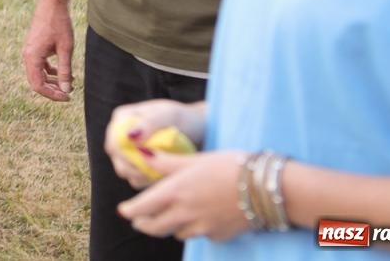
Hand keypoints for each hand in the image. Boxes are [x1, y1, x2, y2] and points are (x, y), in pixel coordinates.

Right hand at [22, 0, 75, 101]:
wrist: (52, 3)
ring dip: (52, 81)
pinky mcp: (34, 47)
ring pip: (38, 74)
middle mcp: (27, 55)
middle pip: (37, 81)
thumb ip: (65, 70)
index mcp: (32, 57)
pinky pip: (39, 65)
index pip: (38, 85)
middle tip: (69, 93)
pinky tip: (63, 72)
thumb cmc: (59, 24)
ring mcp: (30, 51)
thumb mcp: (65, 49)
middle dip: (52, 89)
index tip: (68, 96)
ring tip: (69, 83)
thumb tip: (66, 90)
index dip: (52, 94)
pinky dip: (50, 71)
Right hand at [105, 100, 207, 188]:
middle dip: (136, 168)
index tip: (148, 160)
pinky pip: (137, 181)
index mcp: (123, 118)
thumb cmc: (185, 119)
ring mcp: (129, 153)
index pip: (113, 141)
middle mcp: (121, 136)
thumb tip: (129, 136)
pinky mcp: (139, 168)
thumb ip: (150, 123)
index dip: (125, 154)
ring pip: (126, 173)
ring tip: (166, 172)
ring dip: (144, 176)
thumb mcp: (170, 116)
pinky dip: (150, 182)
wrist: (200, 132)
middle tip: (159, 170)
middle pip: (117, 159)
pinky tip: (165, 177)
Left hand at [117, 150, 250, 242]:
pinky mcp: (219, 235)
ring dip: (170, 227)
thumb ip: (168, 162)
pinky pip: (200, 235)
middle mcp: (185, 213)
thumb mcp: (196, 160)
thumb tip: (144, 155)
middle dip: (144, 224)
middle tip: (139, 221)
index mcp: (176, 192)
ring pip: (177, 233)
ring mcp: (202, 227)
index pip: (143, 207)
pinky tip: (202, 218)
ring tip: (170, 217)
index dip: (131, 211)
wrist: (266, 188)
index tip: (123, 211)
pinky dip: (195, 229)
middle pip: (155, 227)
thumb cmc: (230, 166)